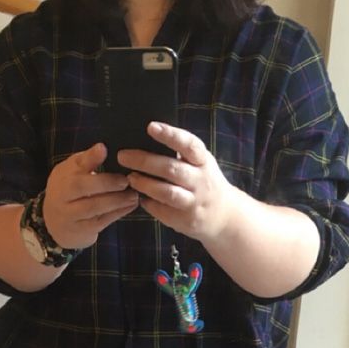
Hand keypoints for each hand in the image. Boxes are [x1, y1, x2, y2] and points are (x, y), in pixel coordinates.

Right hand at [42, 143, 139, 248]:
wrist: (54, 224)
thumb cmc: (70, 193)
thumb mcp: (73, 175)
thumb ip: (86, 162)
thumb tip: (103, 147)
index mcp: (62, 175)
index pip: (74, 164)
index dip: (89, 156)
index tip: (103, 149)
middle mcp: (62, 193)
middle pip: (81, 186)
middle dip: (105, 182)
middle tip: (126, 180)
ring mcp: (70, 213)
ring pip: (93, 206)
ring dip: (116, 200)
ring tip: (133, 195)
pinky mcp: (82, 229)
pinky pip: (101, 221)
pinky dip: (118, 213)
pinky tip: (131, 206)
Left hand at [118, 123, 234, 242]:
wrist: (225, 216)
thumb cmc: (204, 182)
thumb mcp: (201, 163)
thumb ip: (180, 151)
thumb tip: (146, 136)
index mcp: (204, 161)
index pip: (189, 145)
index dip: (170, 135)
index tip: (150, 127)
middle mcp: (201, 181)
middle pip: (171, 169)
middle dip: (144, 161)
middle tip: (122, 156)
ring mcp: (195, 202)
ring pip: (166, 192)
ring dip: (144, 184)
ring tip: (131, 178)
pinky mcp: (187, 220)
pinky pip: (163, 210)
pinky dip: (148, 203)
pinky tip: (141, 197)